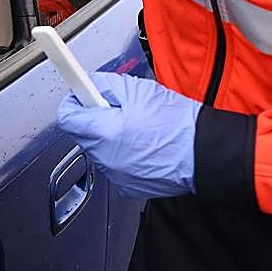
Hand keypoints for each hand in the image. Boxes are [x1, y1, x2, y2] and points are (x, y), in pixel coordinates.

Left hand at [57, 72, 201, 198]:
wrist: (205, 153)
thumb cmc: (177, 123)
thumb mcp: (138, 90)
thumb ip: (105, 84)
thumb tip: (86, 84)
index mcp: (104, 132)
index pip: (66, 117)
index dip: (73, 101)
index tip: (80, 94)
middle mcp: (105, 158)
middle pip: (83, 133)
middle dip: (95, 118)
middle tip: (120, 108)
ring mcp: (116, 175)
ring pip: (99, 150)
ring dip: (110, 137)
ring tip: (138, 127)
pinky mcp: (128, 186)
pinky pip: (115, 166)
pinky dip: (123, 155)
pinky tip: (144, 145)